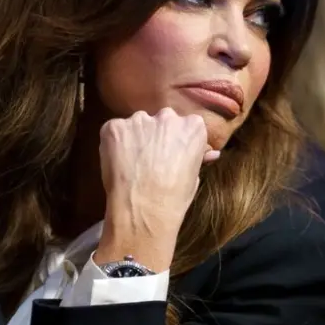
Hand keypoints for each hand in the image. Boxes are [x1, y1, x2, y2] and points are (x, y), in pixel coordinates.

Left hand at [95, 109, 218, 271]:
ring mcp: (139, 119)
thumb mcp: (194, 176)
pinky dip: (115, 144)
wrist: (144, 208)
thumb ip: (198, 156)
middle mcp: (167, 116)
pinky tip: (118, 163)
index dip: (178, 141)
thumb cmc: (175, 197)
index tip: (173, 155)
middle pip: (162, 121)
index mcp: (193, 126)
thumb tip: (210, 153)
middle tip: (152, 160)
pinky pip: (115, 131)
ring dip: (136, 138)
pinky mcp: (114, 127)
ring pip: (137, 125)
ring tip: (133, 163)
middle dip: (158, 135)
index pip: (187, 125)